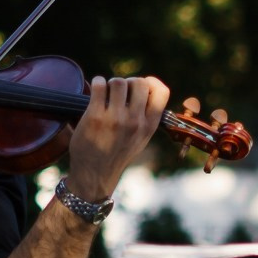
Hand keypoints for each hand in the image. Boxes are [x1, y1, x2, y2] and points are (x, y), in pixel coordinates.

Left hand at [67, 74, 169, 200]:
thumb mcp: (141, 138)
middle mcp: (135, 121)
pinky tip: (96, 91)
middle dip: (128, 82)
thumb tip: (145, 86)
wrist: (95, 174)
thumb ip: (146, 116)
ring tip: (105, 93)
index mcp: (149, 126)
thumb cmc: (117, 153)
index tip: (140, 86)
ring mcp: (115, 119)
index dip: (151, 82)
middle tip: (119, 91)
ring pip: (118, 82)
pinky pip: (99, 85)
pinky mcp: (95, 117)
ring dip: (110, 83)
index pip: (162, 92)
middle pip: (139, 82)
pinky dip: (97, 83)